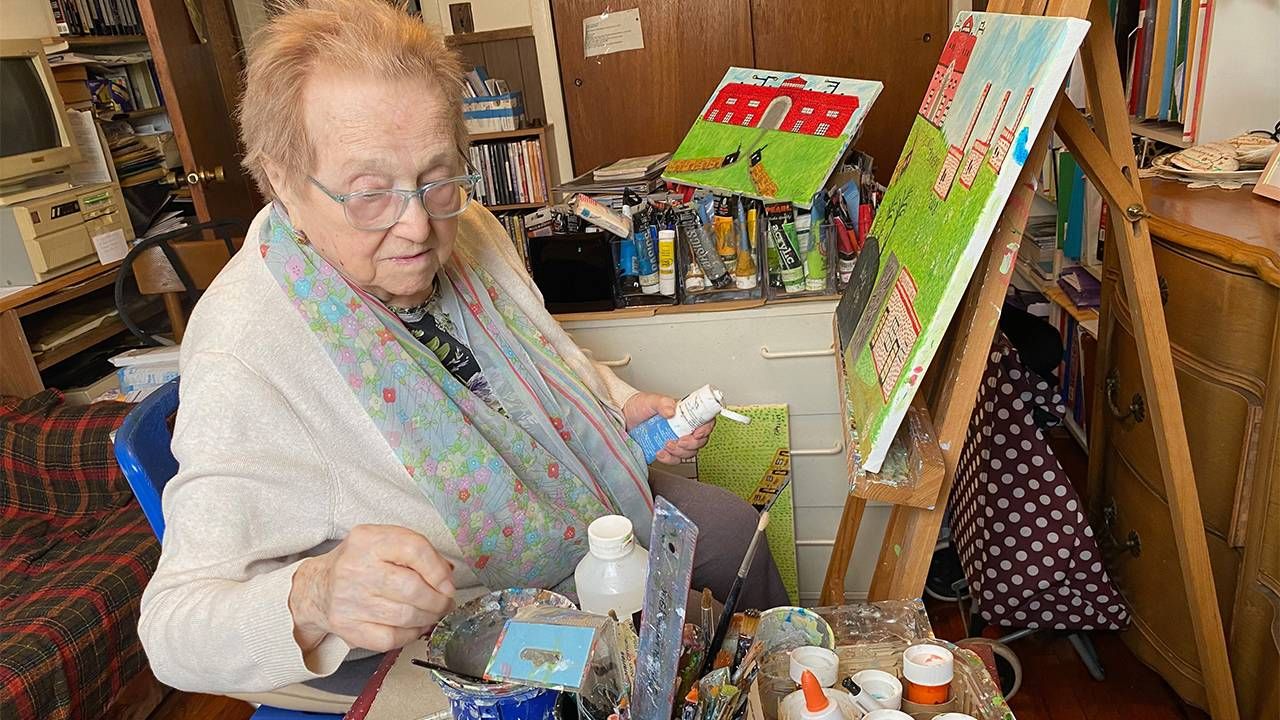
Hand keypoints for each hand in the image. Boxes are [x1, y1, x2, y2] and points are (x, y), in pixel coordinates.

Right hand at [288, 524, 455, 652]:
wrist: (317, 587)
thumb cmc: (359, 562)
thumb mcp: (384, 542)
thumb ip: (418, 551)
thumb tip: (447, 575)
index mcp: (368, 540)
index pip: (414, 550)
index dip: (439, 571)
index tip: (448, 583)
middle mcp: (355, 569)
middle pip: (412, 589)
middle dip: (438, 599)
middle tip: (445, 602)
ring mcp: (349, 601)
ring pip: (405, 616)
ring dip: (429, 617)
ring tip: (433, 612)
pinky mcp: (348, 627)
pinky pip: (391, 638)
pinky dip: (411, 634)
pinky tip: (415, 626)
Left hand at [622, 392, 715, 463]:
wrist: (623, 419)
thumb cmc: (638, 406)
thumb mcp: (650, 400)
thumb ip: (662, 403)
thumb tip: (672, 410)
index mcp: (684, 413)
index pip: (705, 420)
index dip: (706, 428)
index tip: (698, 433)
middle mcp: (683, 427)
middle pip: (700, 440)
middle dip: (691, 444)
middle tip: (679, 441)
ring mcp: (675, 440)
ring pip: (690, 452)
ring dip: (680, 452)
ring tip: (666, 445)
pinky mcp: (666, 451)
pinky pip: (675, 460)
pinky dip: (669, 459)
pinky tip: (660, 452)